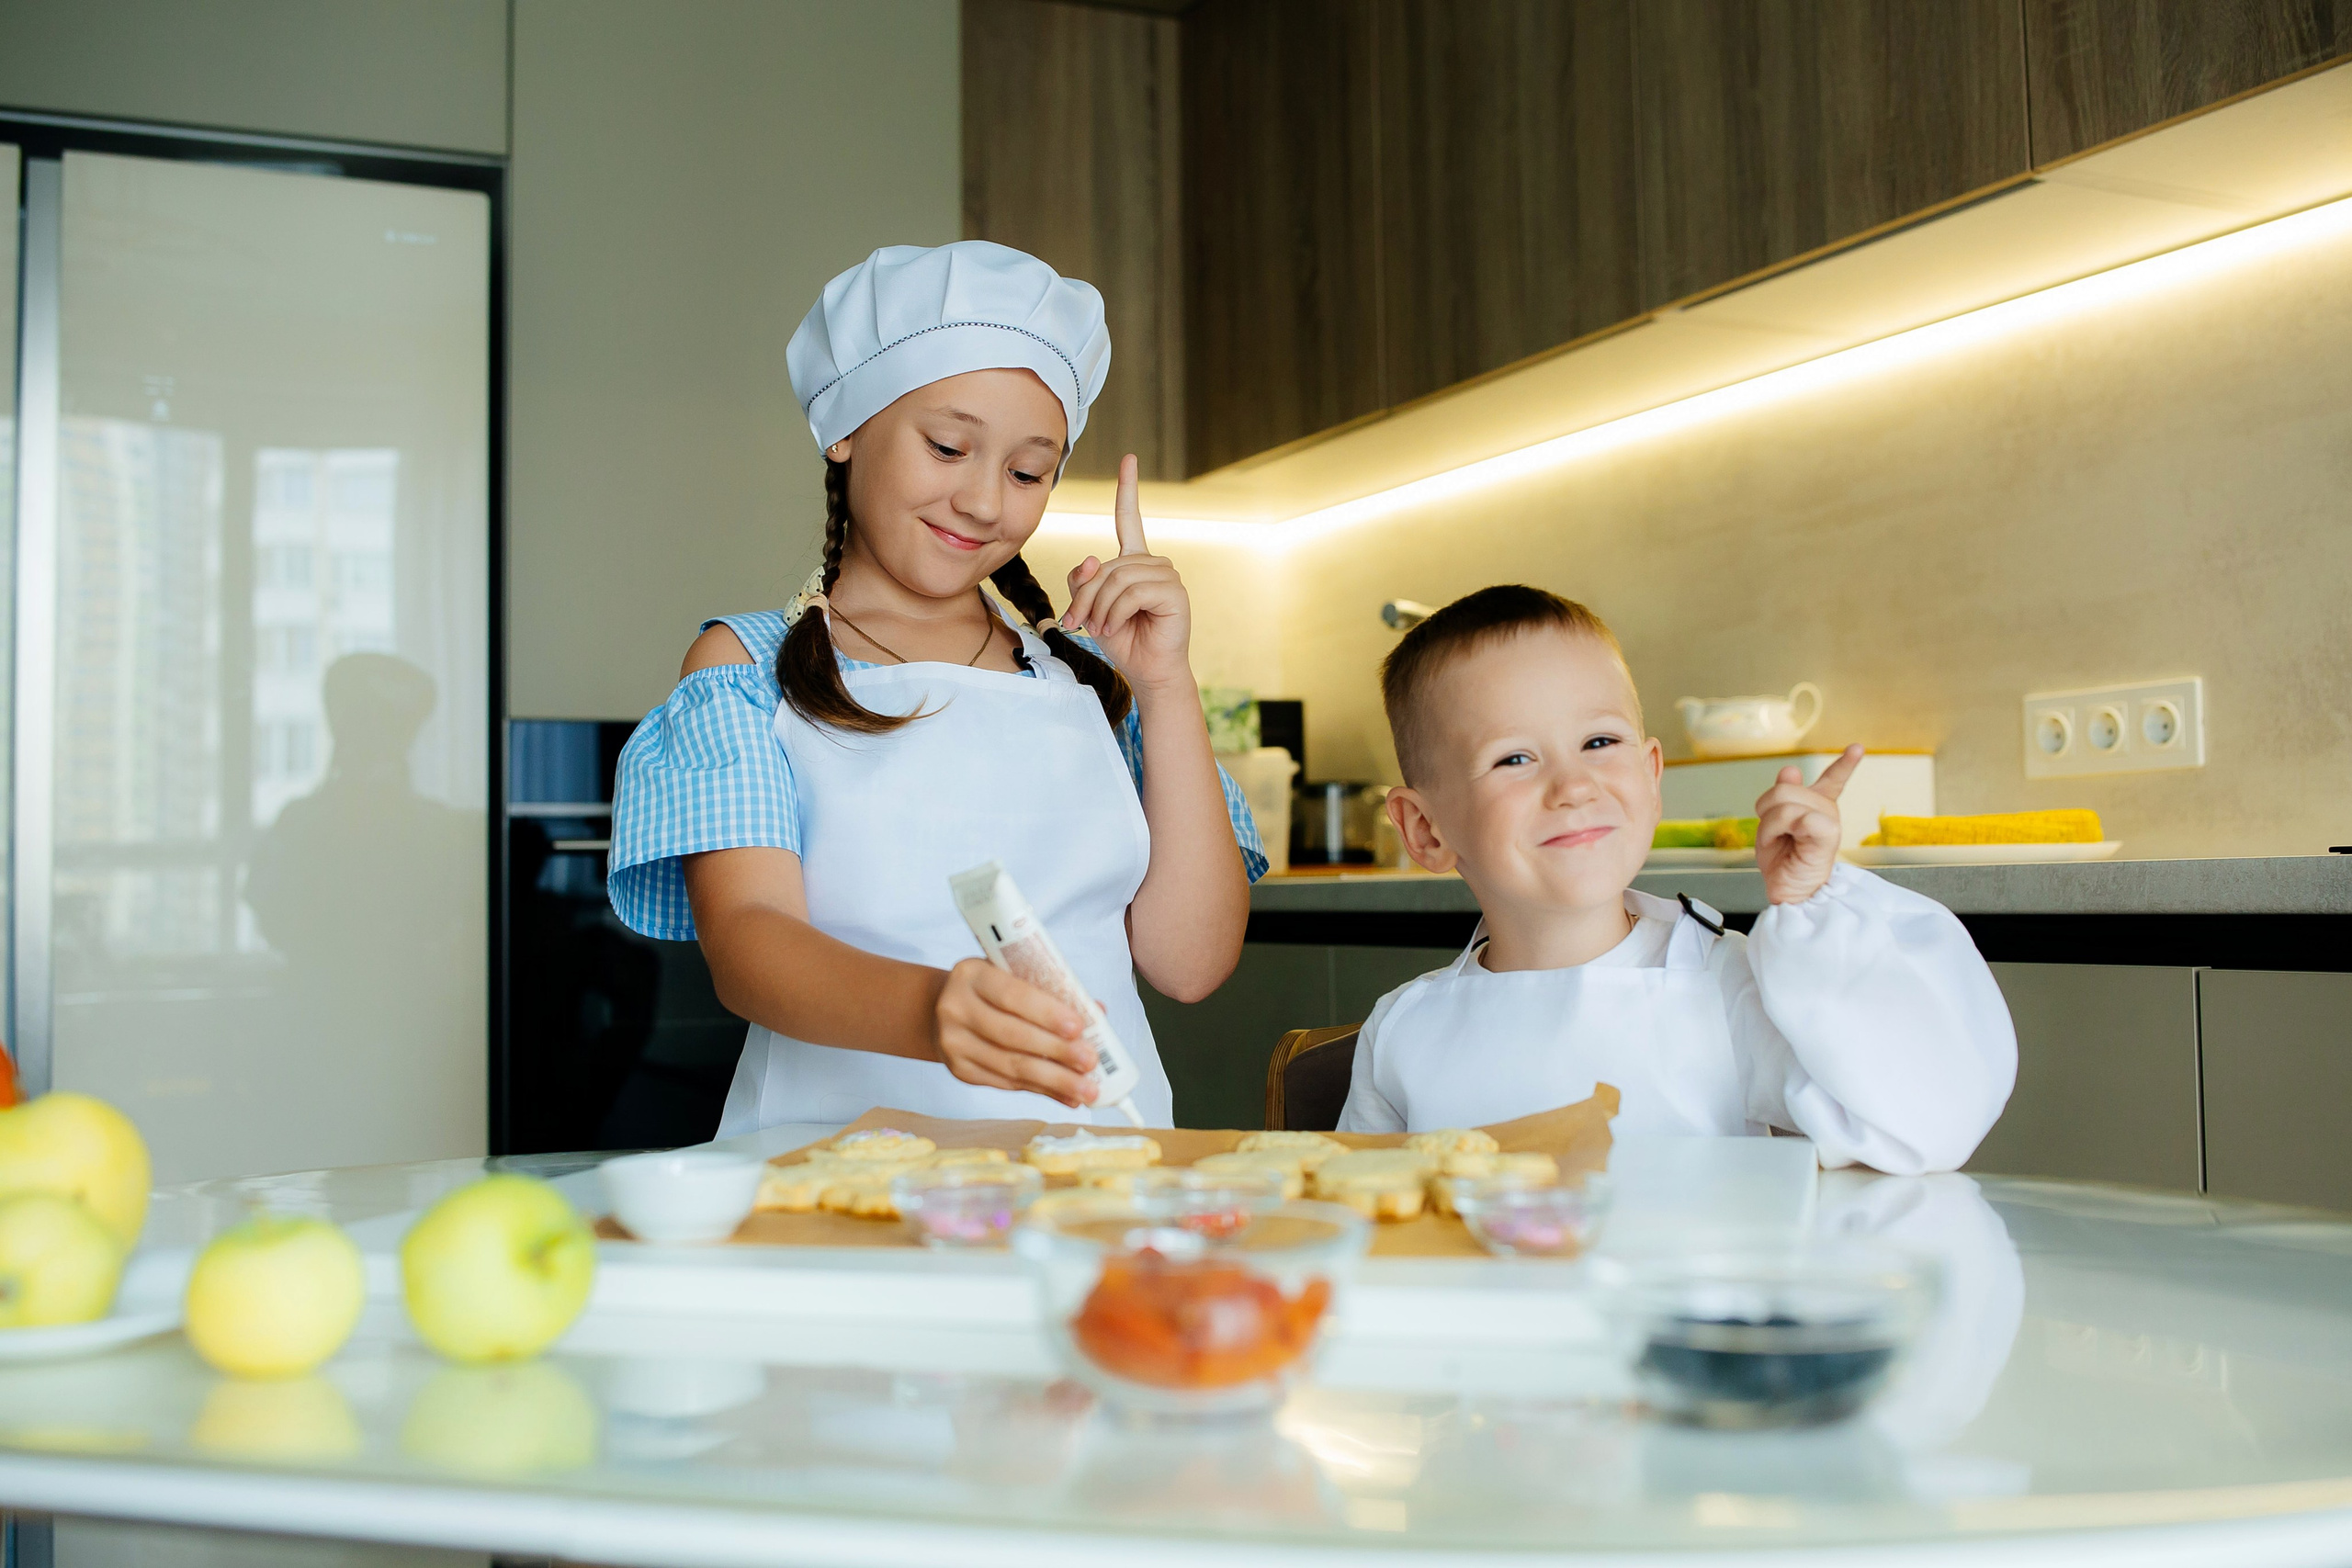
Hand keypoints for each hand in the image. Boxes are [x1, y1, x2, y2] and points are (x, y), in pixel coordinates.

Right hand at [934, 958, 1098, 1106]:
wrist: (944, 1011)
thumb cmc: (993, 991)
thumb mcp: (1013, 976)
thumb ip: (1051, 990)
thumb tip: (1097, 1013)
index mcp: (972, 975)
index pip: (1012, 994)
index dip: (1047, 1013)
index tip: (1079, 1028)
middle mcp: (956, 1008)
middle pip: (1012, 1035)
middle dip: (1056, 1051)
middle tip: (1090, 1061)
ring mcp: (954, 1043)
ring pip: (1011, 1066)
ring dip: (1055, 1080)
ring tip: (1087, 1089)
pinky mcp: (960, 1070)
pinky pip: (1006, 1083)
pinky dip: (1042, 1090)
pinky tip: (1066, 1096)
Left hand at [1061, 453, 1192, 691]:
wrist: (1147, 669)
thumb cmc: (1122, 639)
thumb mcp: (1090, 608)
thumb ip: (1082, 581)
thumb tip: (1091, 558)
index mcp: (1134, 561)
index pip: (1129, 518)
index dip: (1128, 489)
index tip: (1129, 459)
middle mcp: (1153, 563)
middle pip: (1106, 566)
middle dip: (1086, 597)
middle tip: (1079, 624)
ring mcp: (1166, 575)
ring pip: (1116, 579)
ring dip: (1099, 608)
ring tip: (1100, 628)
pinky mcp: (1174, 592)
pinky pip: (1132, 592)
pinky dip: (1115, 613)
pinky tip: (1116, 626)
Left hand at [1756, 744, 1862, 904]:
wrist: (1789, 892)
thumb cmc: (1782, 862)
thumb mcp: (1773, 824)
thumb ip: (1781, 797)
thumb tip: (1790, 770)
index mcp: (1816, 806)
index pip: (1833, 779)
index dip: (1845, 764)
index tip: (1857, 748)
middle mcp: (1825, 810)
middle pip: (1784, 787)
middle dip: (1765, 812)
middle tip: (1773, 836)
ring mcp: (1829, 820)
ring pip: (1784, 803)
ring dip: (1768, 826)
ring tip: (1778, 843)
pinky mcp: (1828, 833)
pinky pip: (1796, 817)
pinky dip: (1777, 831)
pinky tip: (1787, 844)